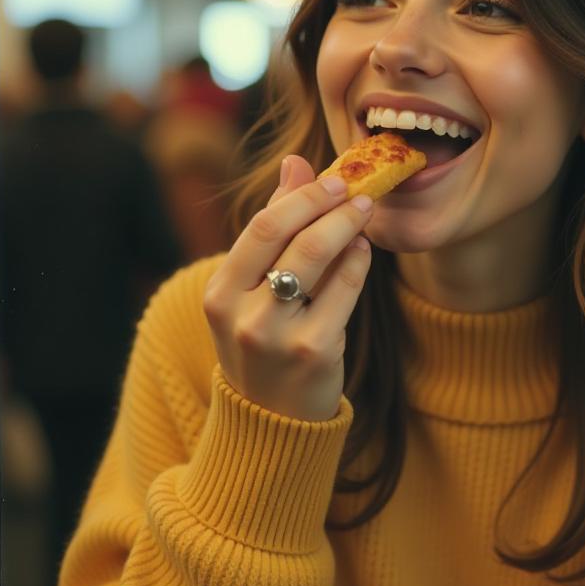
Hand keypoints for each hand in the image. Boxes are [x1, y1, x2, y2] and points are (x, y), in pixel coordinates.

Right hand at [203, 155, 373, 420]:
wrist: (271, 422)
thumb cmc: (264, 341)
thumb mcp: (252, 289)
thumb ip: (273, 226)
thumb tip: (295, 163)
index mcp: (219, 292)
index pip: (261, 227)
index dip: (302, 197)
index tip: (332, 180)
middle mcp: (240, 314)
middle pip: (288, 236)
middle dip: (327, 204)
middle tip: (355, 190)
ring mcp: (277, 336)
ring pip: (317, 258)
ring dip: (347, 226)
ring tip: (365, 213)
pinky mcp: (314, 352)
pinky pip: (344, 290)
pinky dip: (358, 262)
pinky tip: (363, 250)